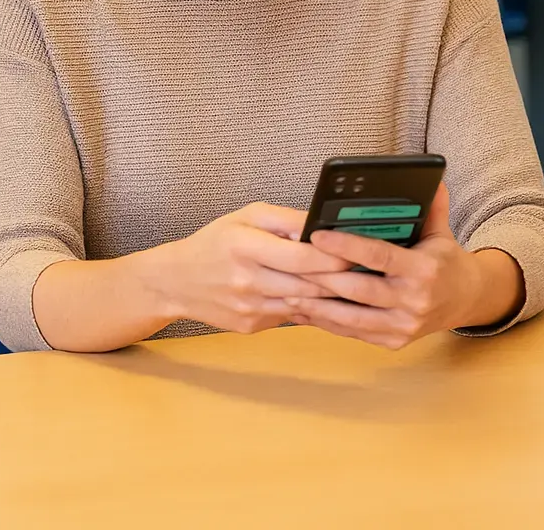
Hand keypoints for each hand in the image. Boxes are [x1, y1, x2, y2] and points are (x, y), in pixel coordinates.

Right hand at [150, 202, 350, 334]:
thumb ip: (288, 220)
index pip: (301, 258)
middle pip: (307, 284)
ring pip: (303, 304)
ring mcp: (249, 308)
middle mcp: (247, 281)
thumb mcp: (248, 216)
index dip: (334, 257)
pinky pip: (290, 315)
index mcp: (246, 247)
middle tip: (366, 271)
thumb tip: (323, 227)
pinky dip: (309, 306)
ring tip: (353, 285)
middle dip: (340, 279)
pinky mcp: (251, 326)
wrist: (177, 281)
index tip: (356, 252)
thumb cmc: (216, 242)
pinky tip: (324, 299)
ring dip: (330, 296)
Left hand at [289, 184, 525, 348]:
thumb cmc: (446, 262)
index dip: (346, 247)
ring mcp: (403, 326)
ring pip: (351, 318)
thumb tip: (430, 179)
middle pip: (358, 291)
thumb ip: (432, 207)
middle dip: (321, 279)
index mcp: (423, 270)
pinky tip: (305, 312)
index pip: (379, 256)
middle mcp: (413, 301)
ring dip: (317, 307)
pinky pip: (354, 333)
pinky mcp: (393, 341)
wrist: (466, 301)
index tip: (317, 236)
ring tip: (287, 293)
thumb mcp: (441, 232)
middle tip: (290, 266)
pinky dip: (327, 323)